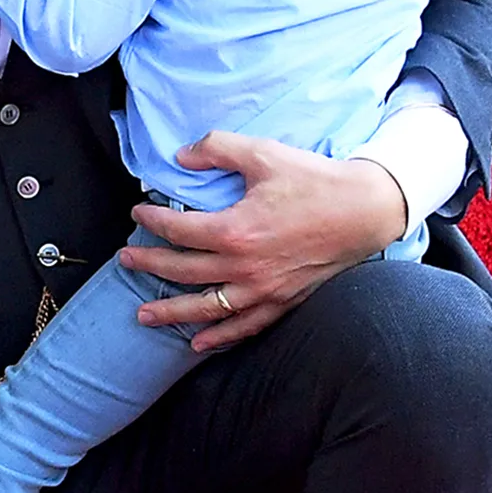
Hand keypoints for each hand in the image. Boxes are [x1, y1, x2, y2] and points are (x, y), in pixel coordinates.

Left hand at [119, 133, 408, 353]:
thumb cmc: (315, 180)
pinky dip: (220, 337)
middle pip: (182, 271)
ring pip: (206, 308)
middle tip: (125, 260)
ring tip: (143, 314)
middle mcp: (244, 267)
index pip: (177, 229)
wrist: (366, 210)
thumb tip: (181, 156)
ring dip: (171, 313)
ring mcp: (263, 290)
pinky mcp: (283, 302)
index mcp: (235, 230)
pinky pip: (245, 326)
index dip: (152, 220)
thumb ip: (218, 149)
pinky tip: (199, 343)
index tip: (138, 212)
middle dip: (149, 265)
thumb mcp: (264, 154)